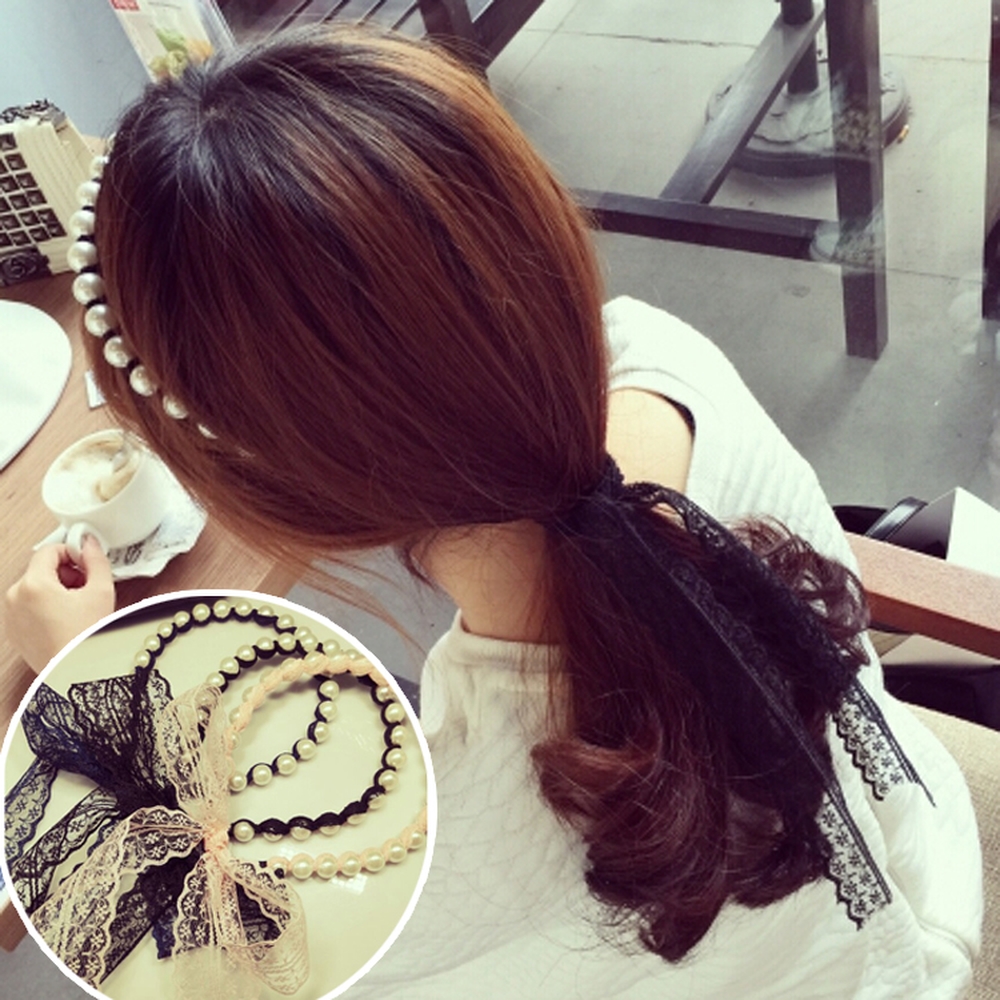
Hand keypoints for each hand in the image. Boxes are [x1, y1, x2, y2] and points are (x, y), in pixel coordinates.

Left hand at [5, 537, 115, 671]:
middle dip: (65, 573)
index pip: (50, 550)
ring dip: (56, 589)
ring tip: (77, 607)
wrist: (76, 673)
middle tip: (86, 588)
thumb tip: (89, 542)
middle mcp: (15, 597)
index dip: (72, 552)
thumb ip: (96, 559)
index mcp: (33, 584)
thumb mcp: (101, 591)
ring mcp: (11, 614)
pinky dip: (45, 606)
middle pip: (41, 568)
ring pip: (35, 587)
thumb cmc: (87, 638)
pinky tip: (65, 619)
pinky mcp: (13, 629)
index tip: (86, 563)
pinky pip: (28, 606)